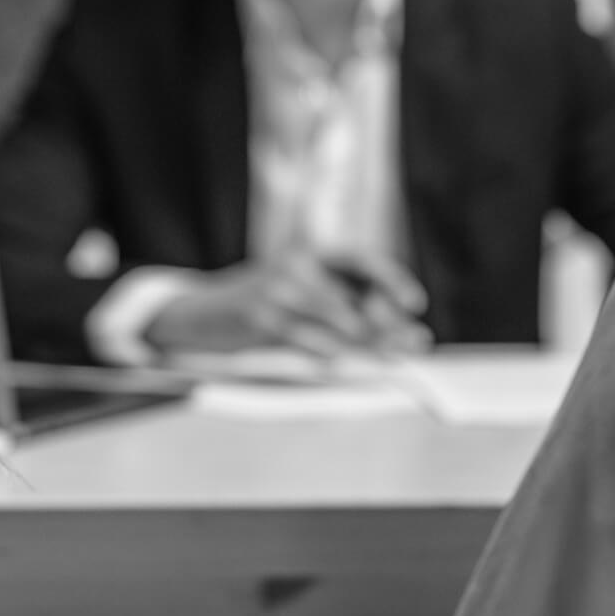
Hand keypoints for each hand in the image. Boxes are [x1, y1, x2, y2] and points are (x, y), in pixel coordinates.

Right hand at [142, 250, 431, 358]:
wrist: (198, 313)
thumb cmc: (258, 306)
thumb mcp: (297, 293)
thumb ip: (337, 305)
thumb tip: (391, 330)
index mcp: (310, 255)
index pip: (360, 260)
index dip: (391, 279)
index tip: (416, 303)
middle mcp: (296, 265)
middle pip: (354, 296)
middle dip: (388, 323)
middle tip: (415, 344)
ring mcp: (276, 290)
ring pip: (334, 319)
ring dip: (366, 342)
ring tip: (390, 358)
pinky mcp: (258, 317)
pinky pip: (302, 337)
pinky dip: (324, 350)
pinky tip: (340, 359)